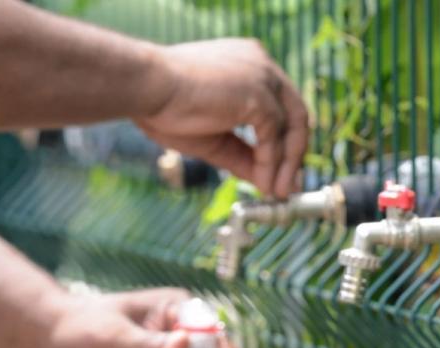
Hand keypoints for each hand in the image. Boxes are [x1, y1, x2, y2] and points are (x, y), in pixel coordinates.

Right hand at [137, 38, 308, 198]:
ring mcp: (262, 76)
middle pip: (295, 113)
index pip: (281, 105)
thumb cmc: (164, 106)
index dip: (284, 141)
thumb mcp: (214, 137)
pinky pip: (274, 136)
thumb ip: (243, 155)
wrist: (144, 88)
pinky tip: (264, 183)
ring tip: (277, 191)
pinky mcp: (258, 94)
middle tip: (288, 186)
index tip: (281, 171)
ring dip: (286, 164)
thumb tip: (266, 181)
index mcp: (249, 64)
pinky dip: (272, 163)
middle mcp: (261, 64)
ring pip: (291, 126)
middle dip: (294, 155)